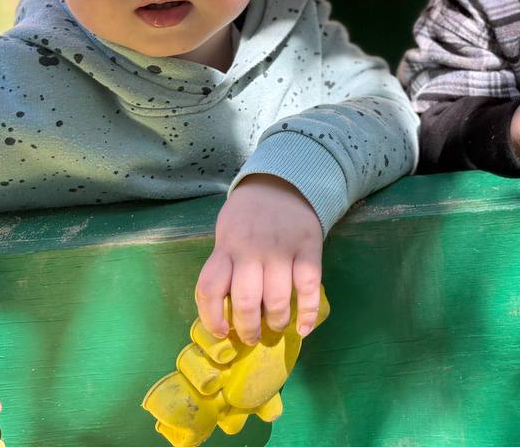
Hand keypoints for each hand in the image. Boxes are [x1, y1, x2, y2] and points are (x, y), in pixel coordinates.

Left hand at [195, 174, 323, 345]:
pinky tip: (305, 327)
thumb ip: (226, 266)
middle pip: (246, 302)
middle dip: (248, 329)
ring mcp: (282, 249)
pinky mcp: (309, 248)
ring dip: (277, 323)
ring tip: (277, 327)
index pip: (210, 289)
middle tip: (252, 337)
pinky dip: (308, 313)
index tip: (222, 332)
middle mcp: (251, 250)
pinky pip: (309, 287)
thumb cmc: (249, 215)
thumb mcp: (227, 233)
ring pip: (277, 299)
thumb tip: (226, 311)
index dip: (211, 319)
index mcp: (226, 247)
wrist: (285, 181)